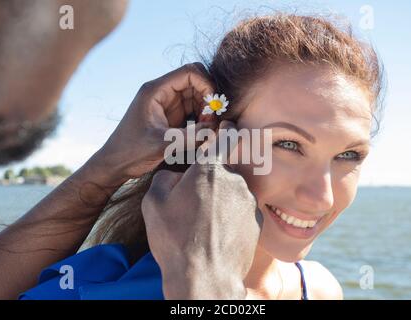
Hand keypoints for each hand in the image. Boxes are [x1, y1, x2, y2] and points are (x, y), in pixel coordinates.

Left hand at [96, 63, 217, 180]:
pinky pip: (193, 111)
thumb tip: (216, 129)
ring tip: (207, 130)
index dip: (206, 85)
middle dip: (208, 100)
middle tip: (211, 121)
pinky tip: (201, 134)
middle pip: (196, 83)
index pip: (189, 72)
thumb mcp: (164, 144)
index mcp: (155, 90)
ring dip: (206, 111)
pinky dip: (201, 120)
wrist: (115, 164)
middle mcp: (162, 93)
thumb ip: (191, 136)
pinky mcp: (171, 117)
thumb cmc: (132, 152)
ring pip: (197, 98)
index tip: (213, 106)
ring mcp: (167, 104)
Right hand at [141, 121, 263, 298]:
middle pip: (227, 167)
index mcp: (210, 170)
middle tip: (201, 191)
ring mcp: (248, 201)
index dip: (223, 129)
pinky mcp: (256, 221)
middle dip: (215, 174)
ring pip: (234, 189)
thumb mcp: (154, 203)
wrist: (205, 277)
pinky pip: (241, 208)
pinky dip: (231, 213)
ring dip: (222, 196)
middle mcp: (235, 180)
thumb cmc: (177, 238)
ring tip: (205, 219)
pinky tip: (217, 230)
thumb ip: (165, 178)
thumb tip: (175, 176)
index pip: (222, 138)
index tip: (226, 124)